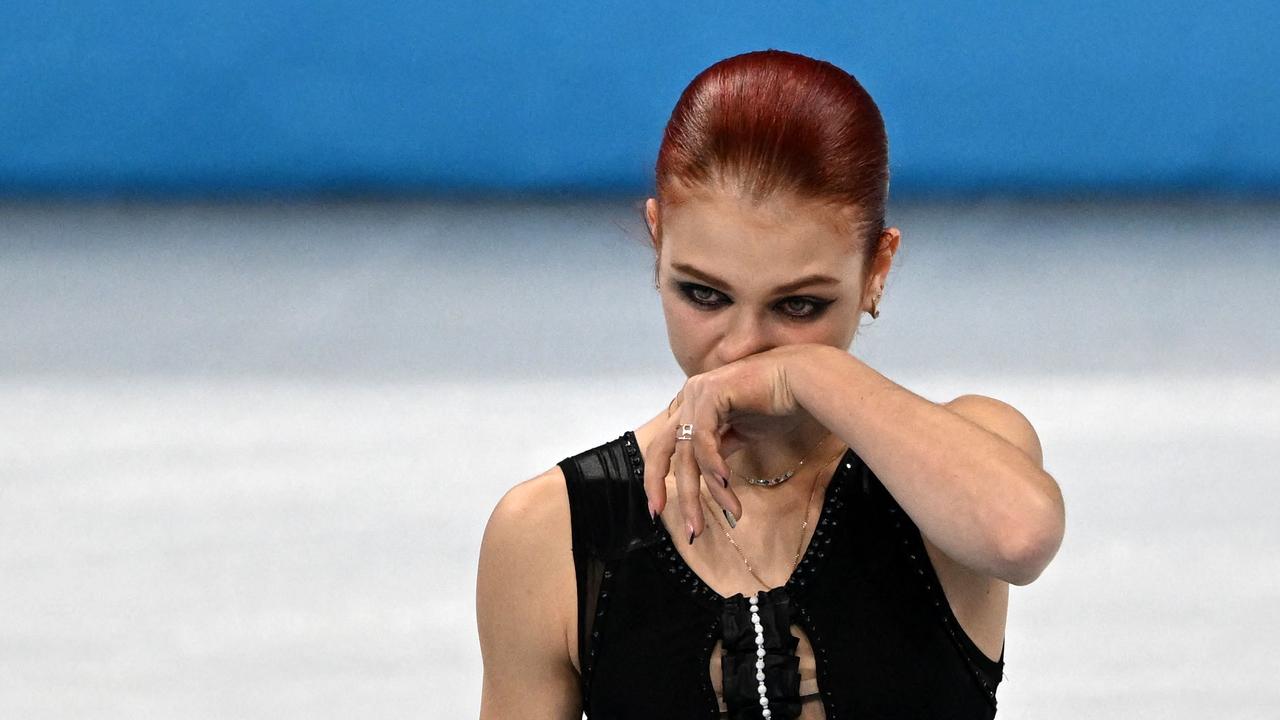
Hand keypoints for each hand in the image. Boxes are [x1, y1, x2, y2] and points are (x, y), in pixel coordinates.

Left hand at [641, 344, 813, 541]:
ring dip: (708, 489)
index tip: (660, 510)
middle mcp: (689, 397)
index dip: (657, 478)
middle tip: (686, 527)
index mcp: (693, 405)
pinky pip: (703, 439)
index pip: (666, 446)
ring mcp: (697, 392)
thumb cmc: (779, 404)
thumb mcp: (743, 434)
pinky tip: (727, 485)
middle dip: (669, 490)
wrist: (804, 379)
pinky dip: (713, 465)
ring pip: (688, 452)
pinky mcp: (710, 392)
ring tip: (730, 512)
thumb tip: (712, 478)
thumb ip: (721, 448)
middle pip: (664, 450)